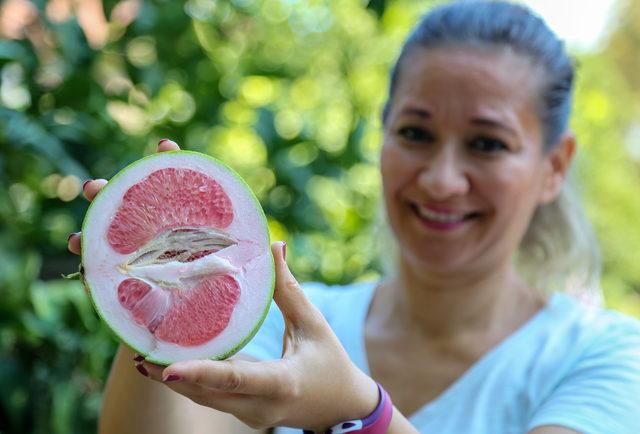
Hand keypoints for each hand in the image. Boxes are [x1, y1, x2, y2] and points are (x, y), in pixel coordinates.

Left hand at [68, 139, 379, 431]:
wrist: (342, 408)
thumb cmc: (332, 363)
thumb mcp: (313, 325)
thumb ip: (289, 288)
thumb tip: (275, 246)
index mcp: (281, 382)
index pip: (235, 378)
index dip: (200, 373)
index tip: (166, 368)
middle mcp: (260, 406)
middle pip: (207, 392)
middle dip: (170, 375)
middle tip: (138, 350)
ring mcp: (251, 415)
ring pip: (204, 399)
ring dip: (174, 381)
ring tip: (143, 356)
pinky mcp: (245, 414)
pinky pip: (212, 399)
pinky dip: (191, 383)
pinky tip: (170, 365)